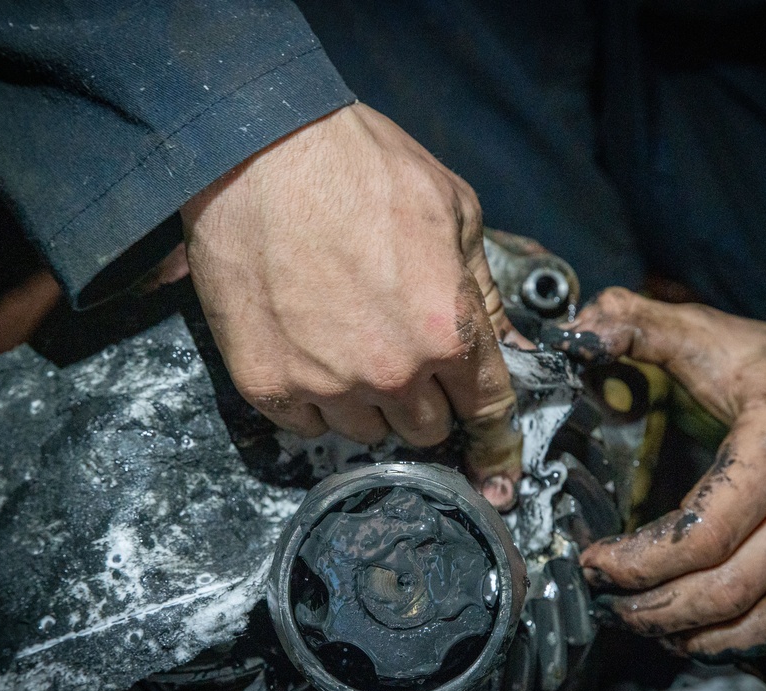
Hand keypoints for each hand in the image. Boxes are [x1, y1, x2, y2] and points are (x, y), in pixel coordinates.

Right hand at [179, 103, 522, 505]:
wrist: (257, 149)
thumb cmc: (359, 166)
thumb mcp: (453, 210)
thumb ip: (481, 291)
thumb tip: (508, 344)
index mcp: (446, 330)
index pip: (487, 411)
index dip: (496, 439)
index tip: (495, 466)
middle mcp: (390, 371)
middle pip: (426, 430)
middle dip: (425, 400)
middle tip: (403, 353)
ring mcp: (324, 383)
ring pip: (366, 433)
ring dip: (368, 402)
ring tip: (348, 343)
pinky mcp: (266, 384)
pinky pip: (307, 427)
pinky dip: (315, 402)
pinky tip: (309, 352)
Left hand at [574, 288, 765, 690]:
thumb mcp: (716, 334)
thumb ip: (642, 325)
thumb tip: (577, 329)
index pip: (702, 533)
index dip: (639, 561)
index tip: (594, 562)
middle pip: (731, 589)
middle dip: (660, 609)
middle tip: (612, 605)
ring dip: (706, 638)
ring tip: (655, 630)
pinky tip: (724, 646)